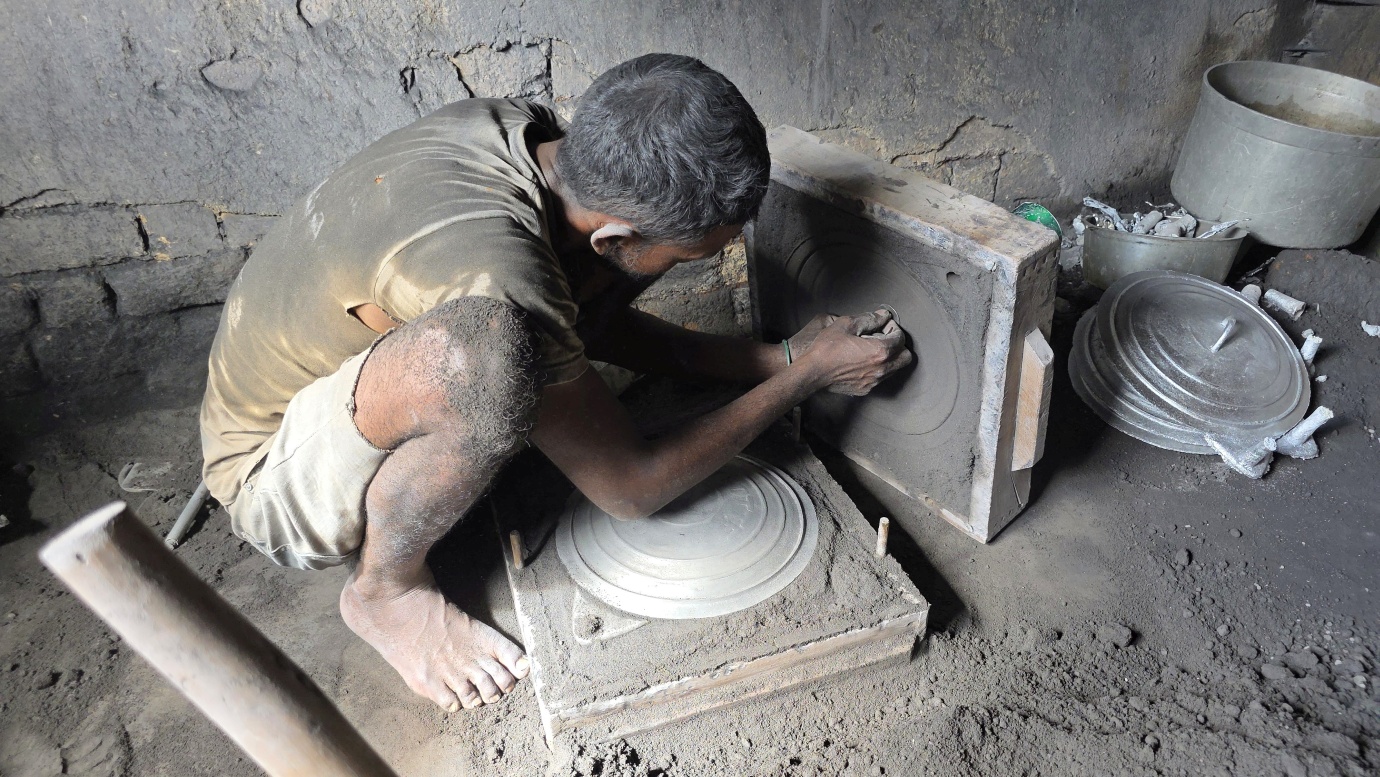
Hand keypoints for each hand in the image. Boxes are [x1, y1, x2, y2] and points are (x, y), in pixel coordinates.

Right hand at [796, 308, 912, 395]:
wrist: (812, 373)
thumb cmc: (826, 349)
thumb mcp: (846, 325)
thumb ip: (869, 318)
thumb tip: (883, 316)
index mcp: (880, 351)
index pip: (901, 339)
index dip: (894, 329)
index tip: (884, 326)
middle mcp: (881, 369)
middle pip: (906, 357)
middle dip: (898, 346)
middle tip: (883, 338)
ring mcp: (874, 381)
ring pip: (895, 369)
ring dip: (890, 358)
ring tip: (872, 350)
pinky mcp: (866, 389)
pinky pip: (881, 378)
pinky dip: (879, 368)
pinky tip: (864, 361)